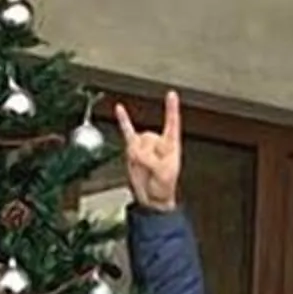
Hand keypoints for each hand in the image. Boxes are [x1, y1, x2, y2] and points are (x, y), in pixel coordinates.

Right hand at [113, 91, 182, 209]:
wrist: (152, 198)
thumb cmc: (163, 187)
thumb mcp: (163, 174)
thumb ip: (151, 160)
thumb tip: (136, 150)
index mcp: (171, 145)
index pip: (172, 123)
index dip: (172, 109)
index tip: (171, 95)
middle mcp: (158, 141)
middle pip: (148, 137)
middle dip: (147, 154)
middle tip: (152, 169)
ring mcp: (145, 144)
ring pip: (137, 140)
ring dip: (137, 155)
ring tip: (144, 168)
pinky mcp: (133, 148)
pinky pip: (127, 131)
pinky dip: (123, 120)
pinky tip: (120, 109)